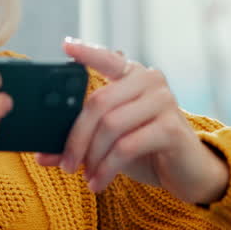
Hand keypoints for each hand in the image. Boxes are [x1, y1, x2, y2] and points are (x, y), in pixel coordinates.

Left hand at [35, 39, 228, 204]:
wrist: (189, 175)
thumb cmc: (146, 151)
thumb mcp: (109, 143)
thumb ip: (79, 142)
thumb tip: (41, 155)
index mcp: (134, 76)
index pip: (109, 58)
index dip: (87, 52)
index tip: (65, 46)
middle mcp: (151, 81)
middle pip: (99, 103)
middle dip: (76, 137)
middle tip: (64, 163)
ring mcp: (164, 101)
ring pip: (111, 125)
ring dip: (91, 156)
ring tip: (84, 176)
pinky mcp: (171, 128)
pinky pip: (126, 146)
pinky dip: (107, 168)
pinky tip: (98, 183)